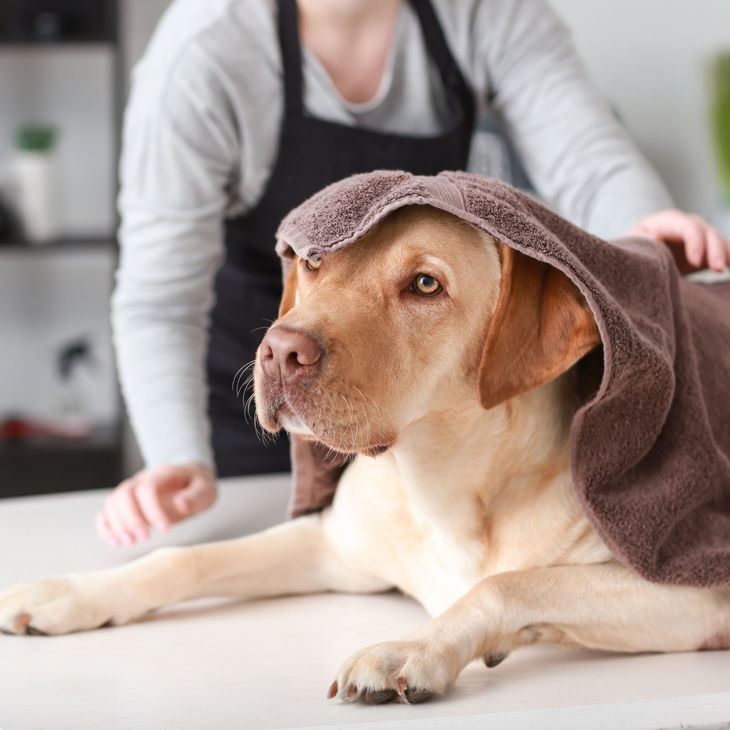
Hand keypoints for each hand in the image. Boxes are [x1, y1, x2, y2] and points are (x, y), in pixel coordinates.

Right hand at [96, 463, 216, 545]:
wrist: (188, 477)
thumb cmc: (196, 484)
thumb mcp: (205, 488)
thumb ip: (196, 496)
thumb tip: (180, 504)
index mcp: (162, 474)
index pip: (148, 488)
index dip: (152, 510)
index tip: (165, 529)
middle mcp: (141, 479)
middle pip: (124, 494)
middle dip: (131, 519)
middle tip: (144, 538)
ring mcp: (131, 490)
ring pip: (112, 502)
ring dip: (117, 524)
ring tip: (130, 542)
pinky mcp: (126, 504)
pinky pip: (107, 511)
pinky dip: (106, 526)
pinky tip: (114, 541)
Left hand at [626, 209, 729, 274]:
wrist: (639, 257)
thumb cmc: (634, 250)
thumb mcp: (634, 245)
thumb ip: (644, 243)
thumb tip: (655, 240)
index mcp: (667, 221)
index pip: (687, 226)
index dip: (695, 242)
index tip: (695, 262)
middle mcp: (688, 224)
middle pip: (707, 232)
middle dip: (715, 250)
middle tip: (717, 269)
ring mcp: (700, 235)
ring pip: (719, 242)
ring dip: (726, 255)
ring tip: (727, 270)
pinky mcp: (708, 249)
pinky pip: (725, 251)